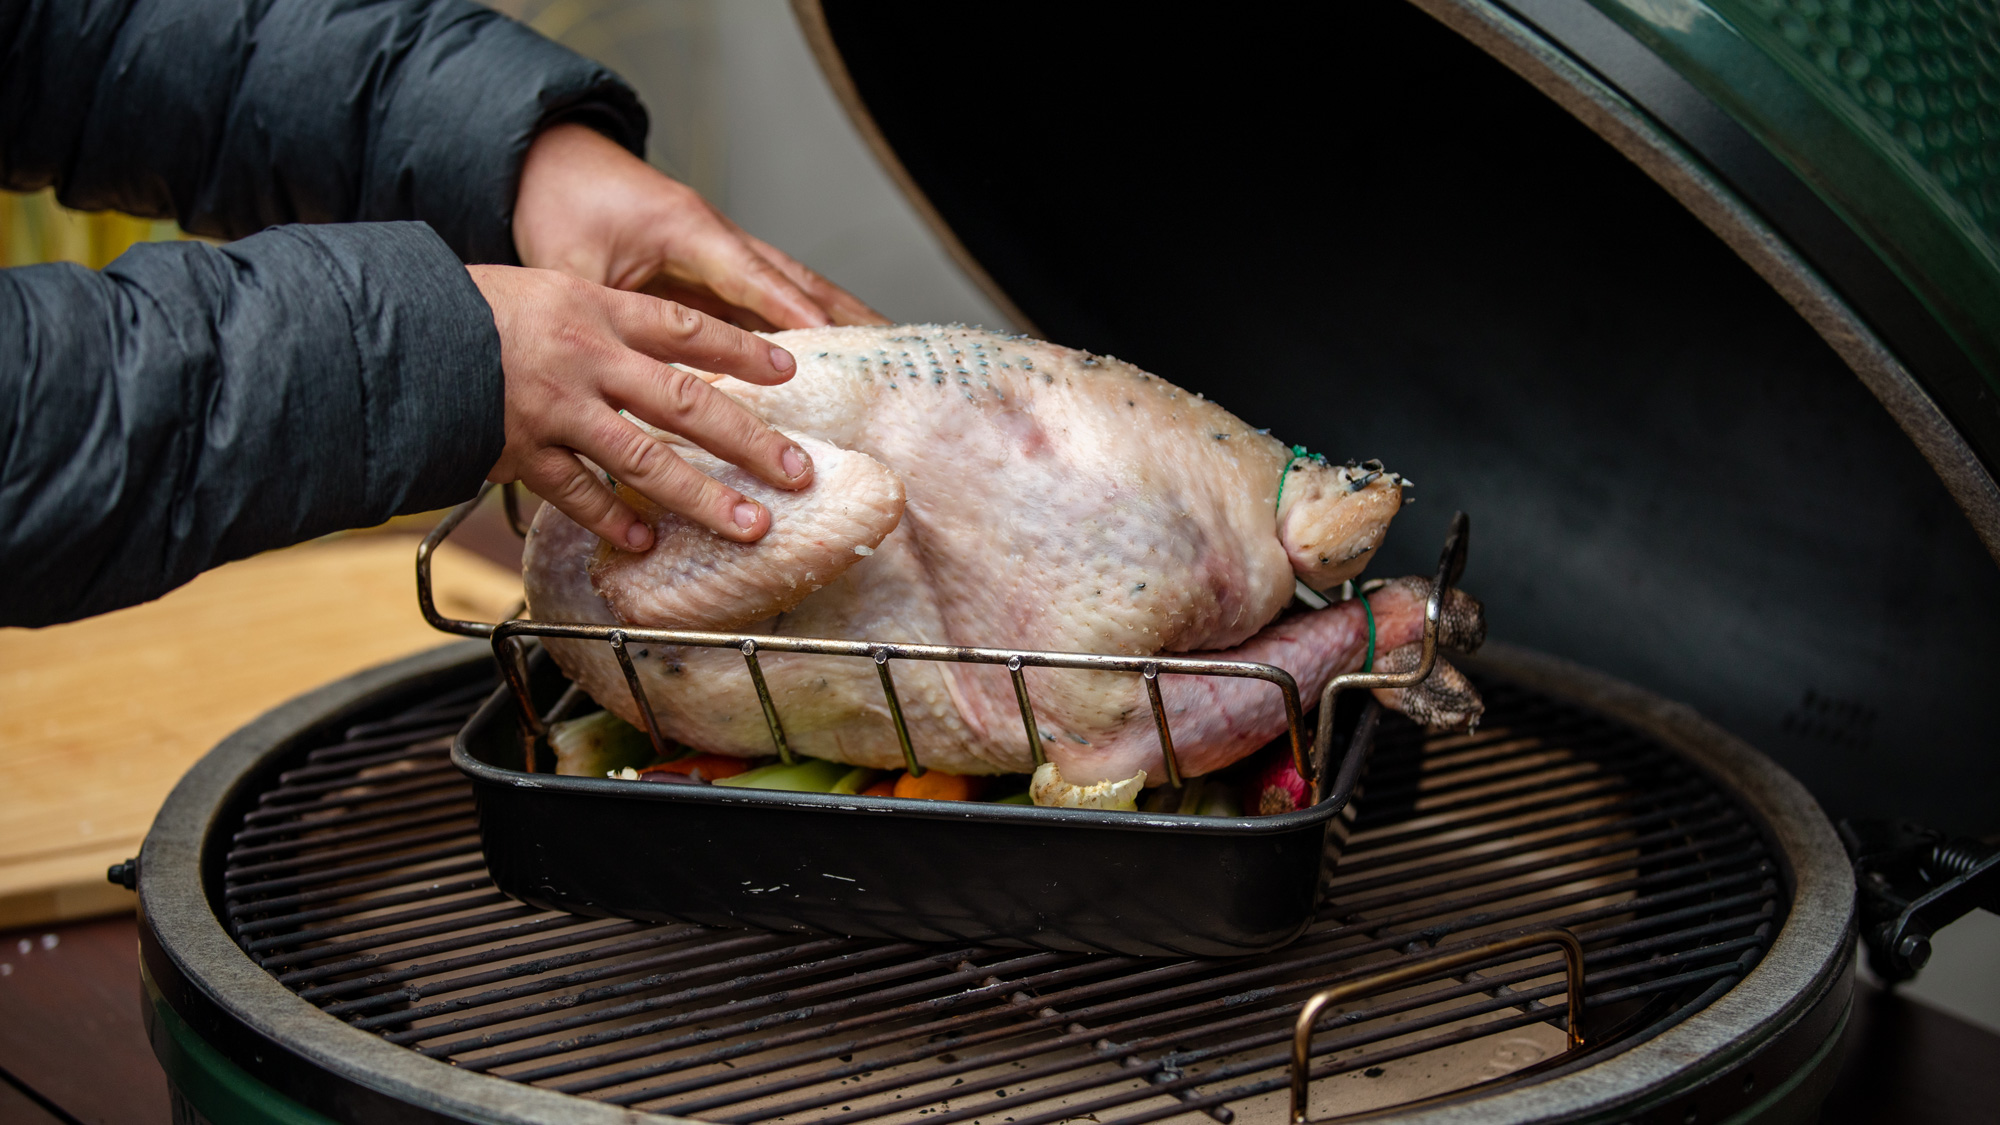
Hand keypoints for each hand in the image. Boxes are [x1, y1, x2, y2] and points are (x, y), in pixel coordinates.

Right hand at [471, 264, 812, 549]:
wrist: (391, 329)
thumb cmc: (467, 308)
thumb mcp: (543, 289)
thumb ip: (601, 324)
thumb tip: (661, 355)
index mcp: (595, 309)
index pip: (686, 328)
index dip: (742, 349)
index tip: (789, 370)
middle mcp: (586, 358)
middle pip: (687, 403)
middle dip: (751, 441)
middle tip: (798, 471)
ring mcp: (557, 409)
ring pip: (645, 459)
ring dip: (702, 498)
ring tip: (749, 525)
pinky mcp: (521, 450)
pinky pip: (578, 492)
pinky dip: (612, 518)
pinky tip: (644, 540)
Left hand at [513, 123, 886, 329]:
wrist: (551, 162)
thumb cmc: (558, 204)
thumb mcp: (569, 265)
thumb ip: (603, 319)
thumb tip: (623, 384)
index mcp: (687, 229)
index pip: (750, 276)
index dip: (791, 310)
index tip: (831, 342)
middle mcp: (715, 237)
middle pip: (793, 277)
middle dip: (843, 311)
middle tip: (892, 345)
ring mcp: (718, 253)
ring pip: (788, 286)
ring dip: (835, 316)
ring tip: (882, 349)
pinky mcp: (710, 269)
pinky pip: (763, 300)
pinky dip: (799, 325)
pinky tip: (825, 354)